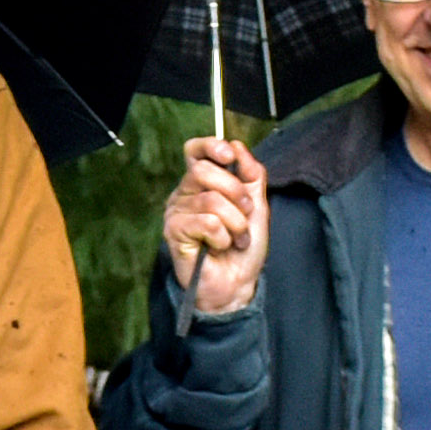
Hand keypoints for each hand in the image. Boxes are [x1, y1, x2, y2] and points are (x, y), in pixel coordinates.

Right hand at [161, 132, 270, 316]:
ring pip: (210, 200)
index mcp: (202, 183)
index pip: (195, 151)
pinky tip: (221, 246)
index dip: (210, 146)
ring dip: (235, 222)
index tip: (229, 155)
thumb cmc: (242, 247)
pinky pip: (206, 222)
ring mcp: (176, 212)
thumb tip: (237, 146)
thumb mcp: (257, 206)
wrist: (237, 283)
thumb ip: (251, 175)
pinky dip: (223, 236)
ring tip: (237, 238)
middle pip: (204, 171)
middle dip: (235, 193)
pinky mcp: (173, 231)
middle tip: (246, 214)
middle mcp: (184, 193)